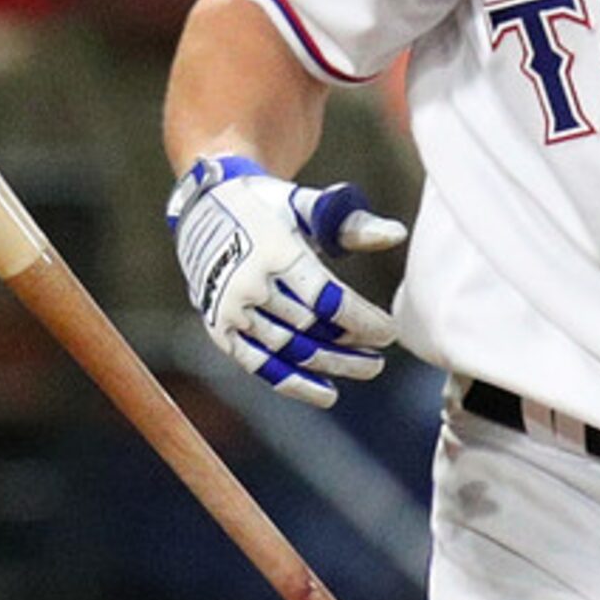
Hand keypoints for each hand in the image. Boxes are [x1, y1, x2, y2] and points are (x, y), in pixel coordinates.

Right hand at [167, 155, 405, 407]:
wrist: (201, 208)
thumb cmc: (267, 207)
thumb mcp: (305, 206)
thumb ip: (350, 224)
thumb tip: (398, 235)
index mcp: (274, 250)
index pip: (326, 299)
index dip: (361, 321)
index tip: (388, 332)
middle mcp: (248, 282)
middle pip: (310, 329)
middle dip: (350, 349)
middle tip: (380, 358)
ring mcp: (230, 309)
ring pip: (288, 349)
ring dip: (330, 365)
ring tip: (364, 369)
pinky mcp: (218, 328)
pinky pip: (258, 364)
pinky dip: (292, 382)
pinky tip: (326, 394)